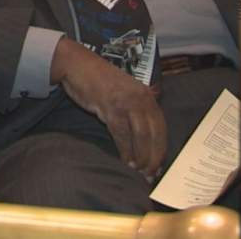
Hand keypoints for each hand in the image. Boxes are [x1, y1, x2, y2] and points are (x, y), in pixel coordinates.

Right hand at [51, 38, 166, 175]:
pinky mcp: (110, 107)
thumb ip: (136, 110)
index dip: (161, 148)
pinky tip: (126, 162)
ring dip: (141, 156)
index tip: (159, 166)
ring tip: (139, 172)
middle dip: (154, 156)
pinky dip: (126, 150)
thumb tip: (145, 137)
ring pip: (141, 135)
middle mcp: (142, 99)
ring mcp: (127, 102)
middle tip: (150, 175)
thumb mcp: (125, 94)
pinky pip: (122, 133)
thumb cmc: (101, 83)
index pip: (161, 126)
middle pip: (155, 133)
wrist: (79, 65)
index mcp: (148, 96)